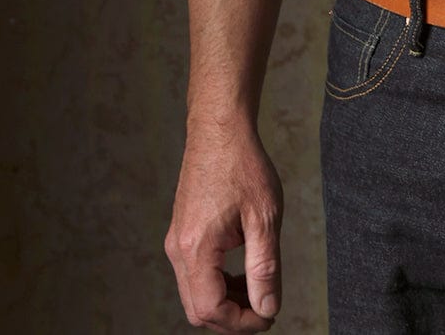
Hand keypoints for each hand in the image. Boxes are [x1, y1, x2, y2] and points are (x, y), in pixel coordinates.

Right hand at [165, 122, 283, 331]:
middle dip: (232, 316)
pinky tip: (243, 268)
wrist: (219, 128)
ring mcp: (176, 241)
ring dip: (225, 300)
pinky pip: (194, 273)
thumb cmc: (243, 165)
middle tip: (265, 306)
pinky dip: (217, 281)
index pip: (211, 309)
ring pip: (195, 293)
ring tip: (258, 288)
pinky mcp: (181, 233)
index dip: (242, 321)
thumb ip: (265, 267)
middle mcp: (178, 249)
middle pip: (198, 308)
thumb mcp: (265, 217)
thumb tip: (268, 307)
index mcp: (196, 248)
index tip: (269, 316)